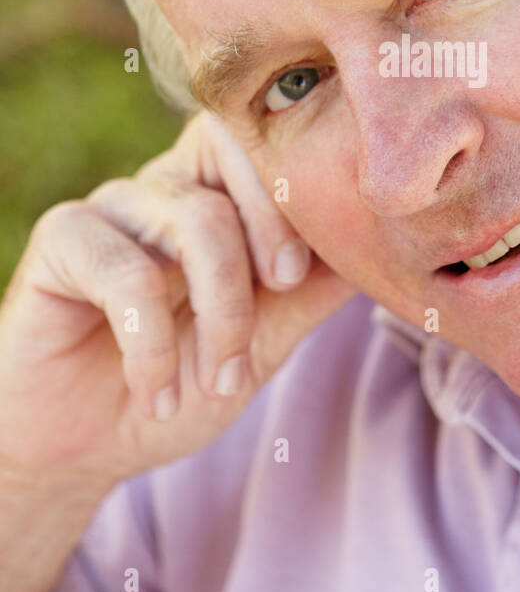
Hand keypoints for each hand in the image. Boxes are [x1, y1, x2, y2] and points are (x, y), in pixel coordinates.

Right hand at [0, 111, 356, 492]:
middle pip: (230, 146)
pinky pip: (125, 272)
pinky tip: (157, 395)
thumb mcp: (264, 342)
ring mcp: (112, 208)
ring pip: (195, 220)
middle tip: (284, 290)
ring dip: (223, 313)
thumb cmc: (179, 384)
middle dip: (273, 221)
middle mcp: (165, 187)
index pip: (265, 142)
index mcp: (217, 196)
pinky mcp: (62, 240)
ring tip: (221, 381)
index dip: (299, 189)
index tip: (306, 272)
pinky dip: (154, 347)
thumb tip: (384, 250)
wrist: (83, 449)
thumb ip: (314, 292)